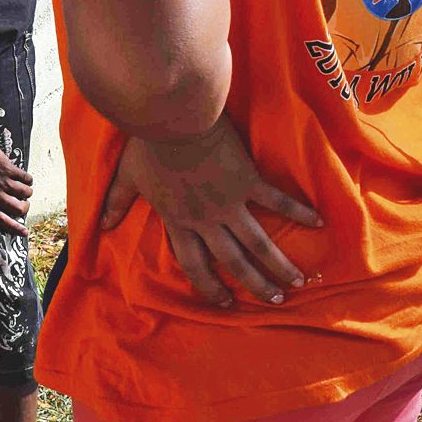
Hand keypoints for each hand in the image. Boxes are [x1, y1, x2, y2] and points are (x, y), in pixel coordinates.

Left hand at [0, 139, 33, 235]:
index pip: (3, 221)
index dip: (16, 228)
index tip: (24, 232)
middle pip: (19, 209)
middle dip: (23, 209)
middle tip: (22, 206)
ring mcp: (4, 182)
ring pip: (25, 193)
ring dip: (26, 194)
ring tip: (25, 192)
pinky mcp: (9, 169)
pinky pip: (26, 178)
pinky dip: (28, 180)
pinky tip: (26, 179)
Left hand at [99, 116, 321, 305]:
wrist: (172, 119)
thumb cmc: (148, 146)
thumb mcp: (128, 177)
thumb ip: (116, 203)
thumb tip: (102, 225)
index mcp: (179, 221)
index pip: (194, 264)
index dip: (208, 286)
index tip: (223, 302)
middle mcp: (206, 220)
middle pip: (233, 262)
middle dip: (254, 284)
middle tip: (274, 300)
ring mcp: (230, 202)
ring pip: (258, 243)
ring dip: (278, 264)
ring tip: (298, 282)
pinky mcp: (249, 181)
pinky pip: (278, 201)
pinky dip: (299, 211)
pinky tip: (319, 222)